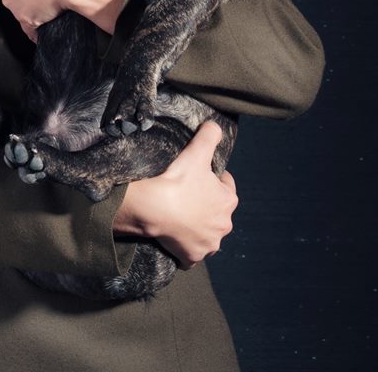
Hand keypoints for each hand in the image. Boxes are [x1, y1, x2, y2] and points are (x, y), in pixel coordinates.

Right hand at [113, 121, 237, 268]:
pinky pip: (191, 254)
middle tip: (188, 193)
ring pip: (207, 234)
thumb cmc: (179, 180)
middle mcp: (223, 226)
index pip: (226, 186)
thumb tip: (216, 125)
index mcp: (228, 201)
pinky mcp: (192, 257)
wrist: (156, 208)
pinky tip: (177, 239)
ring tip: (181, 214)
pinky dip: (186, 248)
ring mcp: (208, 244)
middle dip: (206, 203)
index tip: (199, 175)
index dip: (214, 178)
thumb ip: (210, 134)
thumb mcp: (197, 151)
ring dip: (198, 227)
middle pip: (217, 211)